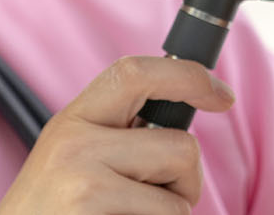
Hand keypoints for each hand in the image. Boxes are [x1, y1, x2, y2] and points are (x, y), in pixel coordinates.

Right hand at [0, 56, 235, 214]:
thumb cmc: (52, 214)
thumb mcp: (71, 161)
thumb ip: (115, 137)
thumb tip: (182, 121)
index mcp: (72, 121)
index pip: (135, 73)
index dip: (188, 76)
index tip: (221, 95)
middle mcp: (74, 142)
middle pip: (181, 146)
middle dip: (185, 182)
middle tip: (153, 202)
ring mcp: (82, 178)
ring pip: (180, 197)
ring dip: (170, 214)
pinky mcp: (91, 206)